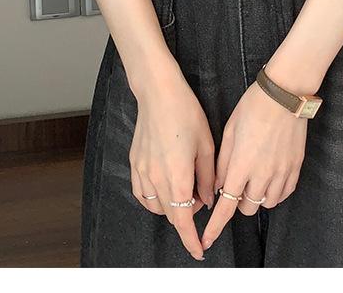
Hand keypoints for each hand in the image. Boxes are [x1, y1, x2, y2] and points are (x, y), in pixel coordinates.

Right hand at [129, 71, 215, 261]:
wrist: (159, 93)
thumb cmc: (186, 113)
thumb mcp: (207, 145)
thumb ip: (208, 178)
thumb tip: (208, 200)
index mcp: (178, 176)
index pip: (183, 221)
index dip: (191, 240)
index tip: (199, 250)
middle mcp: (156, 178)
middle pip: (171, 215)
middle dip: (187, 217)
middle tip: (201, 200)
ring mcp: (142, 171)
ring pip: (156, 206)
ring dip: (171, 208)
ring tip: (185, 190)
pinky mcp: (134, 163)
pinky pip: (142, 193)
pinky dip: (153, 199)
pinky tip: (164, 189)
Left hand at [202, 80, 307, 250]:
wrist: (285, 94)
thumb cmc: (253, 106)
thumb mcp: (229, 130)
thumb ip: (222, 162)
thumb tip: (217, 186)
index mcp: (241, 164)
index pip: (226, 206)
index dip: (214, 227)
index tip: (205, 240)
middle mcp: (262, 174)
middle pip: (247, 208)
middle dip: (237, 201)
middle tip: (236, 182)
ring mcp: (282, 172)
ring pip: (267, 204)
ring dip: (256, 197)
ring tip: (254, 177)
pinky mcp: (295, 167)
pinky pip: (285, 193)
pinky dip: (275, 192)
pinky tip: (270, 178)